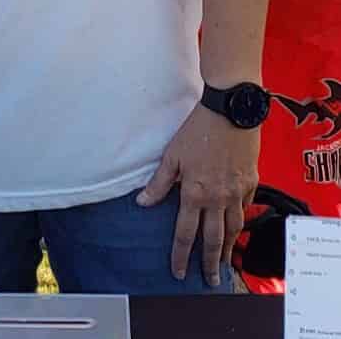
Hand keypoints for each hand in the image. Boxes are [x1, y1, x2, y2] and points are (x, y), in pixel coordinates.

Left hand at [137, 102, 259, 285]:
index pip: (185, 233)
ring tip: (224, 262)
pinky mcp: (251, 184)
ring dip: (228, 248)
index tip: (179, 272)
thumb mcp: (171, 156)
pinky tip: (237, 228)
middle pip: (213, 239)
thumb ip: (159, 183)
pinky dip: (241, 222)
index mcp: (195, 193)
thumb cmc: (196, 131)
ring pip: (234, 229)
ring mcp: (237, 193)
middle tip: (210, 280)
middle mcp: (217, 198)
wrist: (230, 114)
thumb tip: (143, 202)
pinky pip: (245, 209)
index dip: (181, 254)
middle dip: (209, 262)